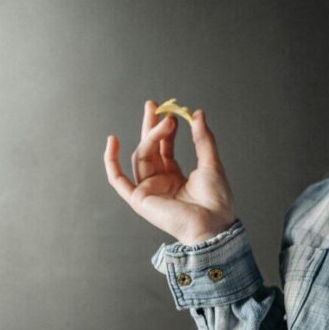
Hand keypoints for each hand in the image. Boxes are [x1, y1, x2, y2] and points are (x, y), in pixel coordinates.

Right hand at [103, 100, 236, 244]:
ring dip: (151, 137)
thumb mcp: (211, 164)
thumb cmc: (216, 201)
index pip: (164, 148)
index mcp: (175, 177)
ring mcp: (148, 190)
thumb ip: (203, 139)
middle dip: (150, 126)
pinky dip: (111, 161)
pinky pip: (118, 180)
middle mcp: (160, 183)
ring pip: (141, 156)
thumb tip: (197, 113)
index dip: (165, 129)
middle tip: (153, 105)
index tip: (171, 112)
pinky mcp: (139, 199)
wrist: (214, 224)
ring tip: (166, 122)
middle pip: (149, 149)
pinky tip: (112, 141)